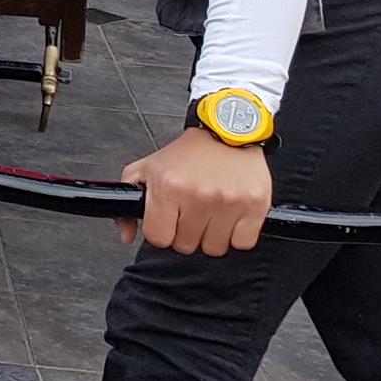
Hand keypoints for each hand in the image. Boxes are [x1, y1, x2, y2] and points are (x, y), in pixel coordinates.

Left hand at [119, 126, 271, 253]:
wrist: (227, 132)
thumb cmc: (188, 153)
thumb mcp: (147, 168)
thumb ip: (128, 199)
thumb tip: (126, 234)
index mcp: (168, 187)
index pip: (159, 238)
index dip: (162, 231)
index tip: (168, 222)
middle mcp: (197, 195)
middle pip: (186, 246)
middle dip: (186, 233)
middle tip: (191, 213)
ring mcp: (228, 202)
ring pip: (214, 248)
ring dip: (211, 236)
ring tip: (211, 213)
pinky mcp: (254, 206)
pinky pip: (242, 244)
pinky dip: (237, 236)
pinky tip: (230, 216)